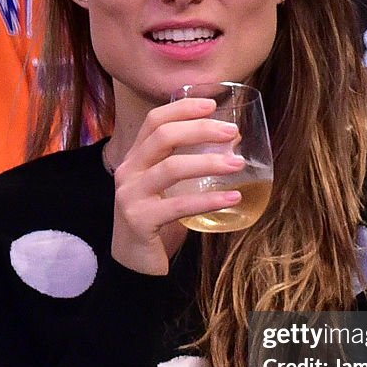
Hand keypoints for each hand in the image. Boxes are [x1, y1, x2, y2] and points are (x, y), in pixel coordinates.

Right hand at [110, 98, 244, 275]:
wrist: (133, 263)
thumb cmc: (158, 221)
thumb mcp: (173, 187)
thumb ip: (193, 165)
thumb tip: (233, 141)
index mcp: (135, 158)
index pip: (154, 120)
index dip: (182, 108)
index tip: (212, 104)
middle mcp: (128, 171)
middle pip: (163, 136)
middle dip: (200, 129)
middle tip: (232, 131)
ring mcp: (131, 195)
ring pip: (171, 167)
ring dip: (208, 162)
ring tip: (237, 164)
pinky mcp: (139, 220)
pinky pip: (178, 205)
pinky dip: (208, 200)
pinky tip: (232, 198)